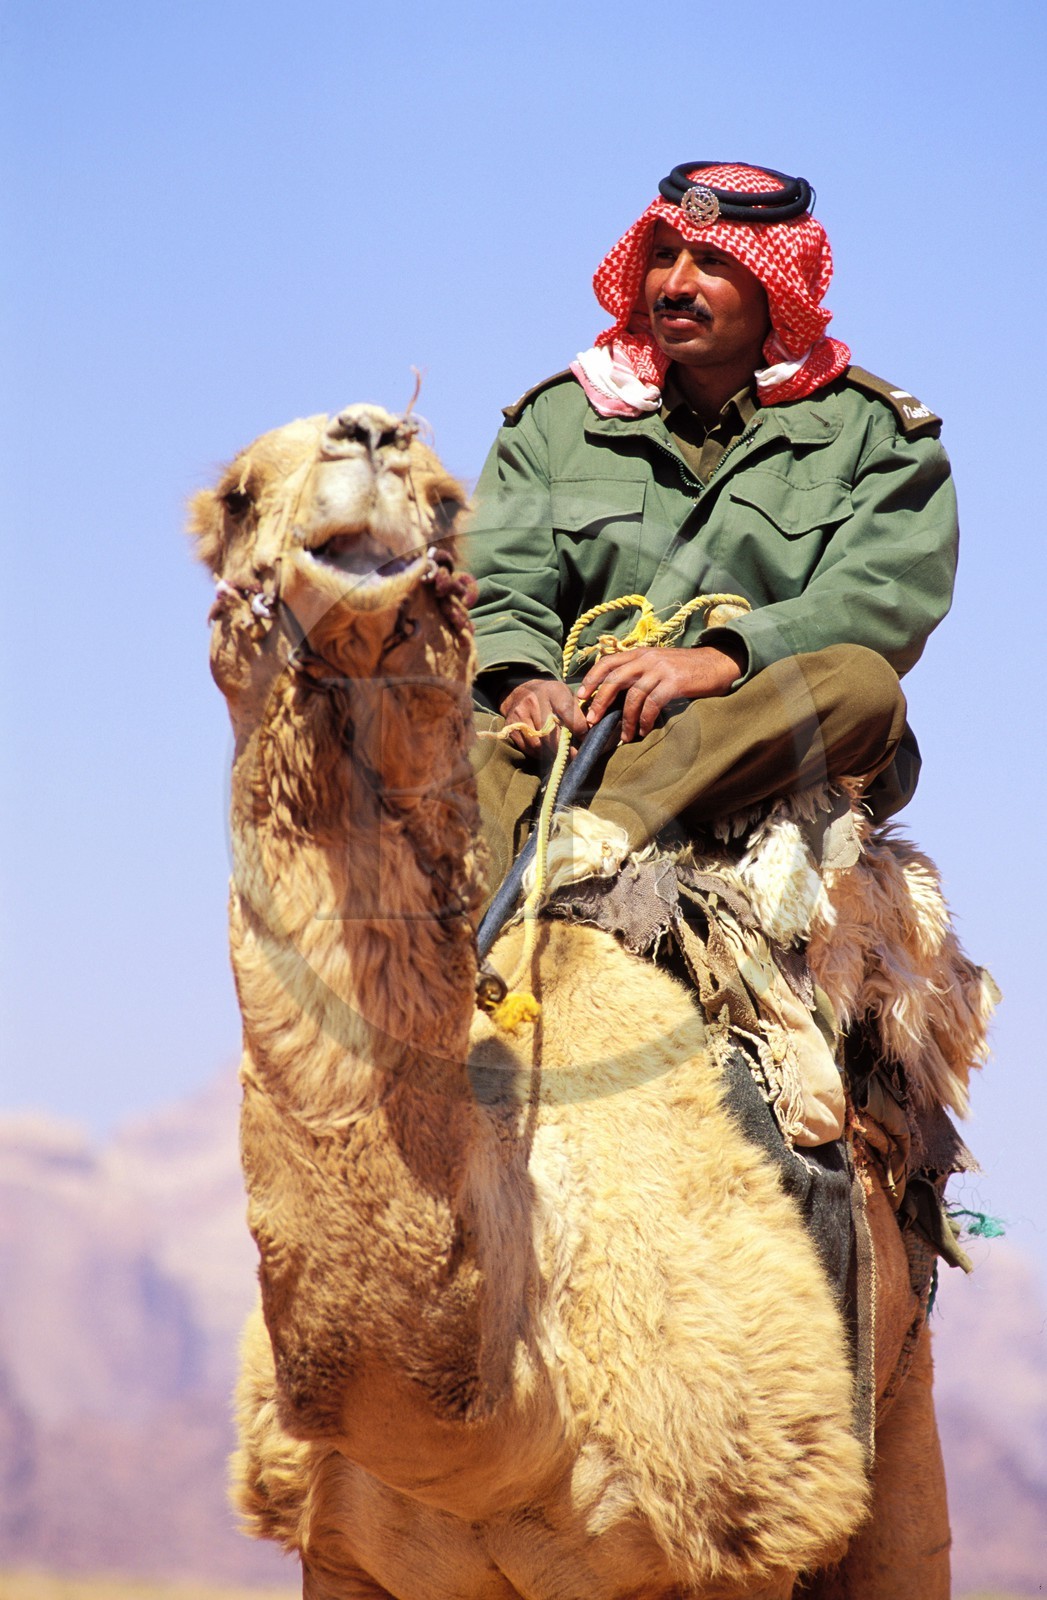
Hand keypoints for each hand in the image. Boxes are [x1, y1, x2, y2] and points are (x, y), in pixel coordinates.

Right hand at [499, 676, 588, 755]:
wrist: (521, 692)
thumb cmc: (551, 697)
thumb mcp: (566, 696)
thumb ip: (578, 712)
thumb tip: (590, 733)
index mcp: (554, 691)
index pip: (567, 711)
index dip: (578, 728)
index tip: (585, 738)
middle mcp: (535, 701)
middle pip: (552, 733)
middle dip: (565, 748)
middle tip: (575, 756)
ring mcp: (521, 714)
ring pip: (539, 744)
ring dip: (552, 753)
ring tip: (560, 754)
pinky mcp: (511, 726)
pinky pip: (528, 748)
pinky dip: (539, 753)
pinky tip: (545, 750)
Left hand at [580, 646, 743, 742]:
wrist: (717, 663)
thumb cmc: (686, 669)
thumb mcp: (659, 664)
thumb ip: (639, 674)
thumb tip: (615, 697)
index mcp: (641, 653)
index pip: (608, 662)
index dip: (592, 678)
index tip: (581, 696)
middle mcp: (648, 658)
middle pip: (615, 679)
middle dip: (600, 701)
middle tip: (592, 720)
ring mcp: (661, 669)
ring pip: (633, 695)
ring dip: (626, 719)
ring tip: (625, 736)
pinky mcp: (675, 682)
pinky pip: (653, 704)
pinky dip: (645, 720)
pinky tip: (644, 731)